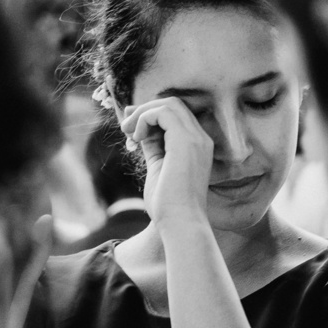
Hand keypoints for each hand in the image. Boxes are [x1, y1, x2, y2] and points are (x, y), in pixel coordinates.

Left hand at [120, 98, 212, 228]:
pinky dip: (145, 119)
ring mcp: (196, 138)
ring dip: (143, 113)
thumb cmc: (168, 203)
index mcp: (196, 145)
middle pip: (173, 104)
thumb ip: (152, 146)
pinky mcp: (186, 141)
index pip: (175, 115)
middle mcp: (200, 138)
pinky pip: (163, 112)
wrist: (179, 222)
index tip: (130, 127)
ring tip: (129, 132)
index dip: (150, 114)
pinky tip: (137, 138)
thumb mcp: (157, 166)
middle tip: (126, 128)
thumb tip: (138, 129)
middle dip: (145, 110)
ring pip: (169, 104)